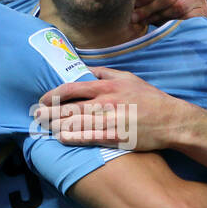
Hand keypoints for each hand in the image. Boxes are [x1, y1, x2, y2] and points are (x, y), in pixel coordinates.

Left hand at [35, 66, 192, 150]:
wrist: (170, 120)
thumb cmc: (149, 99)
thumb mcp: (128, 78)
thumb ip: (105, 73)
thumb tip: (85, 69)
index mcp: (107, 86)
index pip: (72, 88)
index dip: (53, 94)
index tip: (43, 99)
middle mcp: (106, 102)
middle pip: (69, 107)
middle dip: (49, 112)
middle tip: (36, 115)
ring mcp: (110, 121)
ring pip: (75, 123)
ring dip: (56, 125)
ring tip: (44, 127)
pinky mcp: (115, 138)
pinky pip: (88, 138)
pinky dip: (72, 138)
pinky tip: (60, 138)